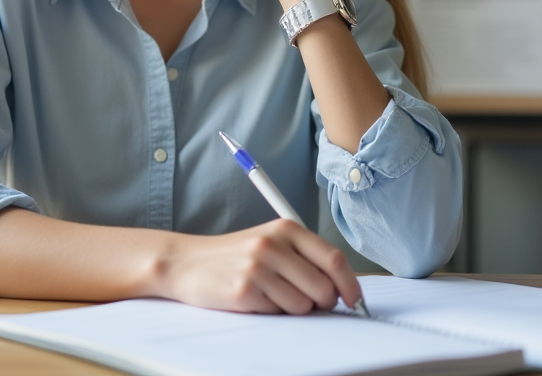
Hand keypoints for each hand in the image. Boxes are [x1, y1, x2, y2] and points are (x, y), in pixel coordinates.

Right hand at [154, 219, 362, 314]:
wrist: (186, 262)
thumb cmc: (234, 256)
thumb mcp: (270, 242)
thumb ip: (304, 257)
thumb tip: (341, 287)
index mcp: (286, 228)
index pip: (333, 258)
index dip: (350, 284)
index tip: (354, 300)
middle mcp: (273, 245)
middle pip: (323, 287)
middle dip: (323, 302)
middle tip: (308, 301)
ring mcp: (258, 268)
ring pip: (303, 305)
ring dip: (294, 309)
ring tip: (272, 295)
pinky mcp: (244, 291)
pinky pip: (278, 314)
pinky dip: (272, 312)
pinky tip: (255, 299)